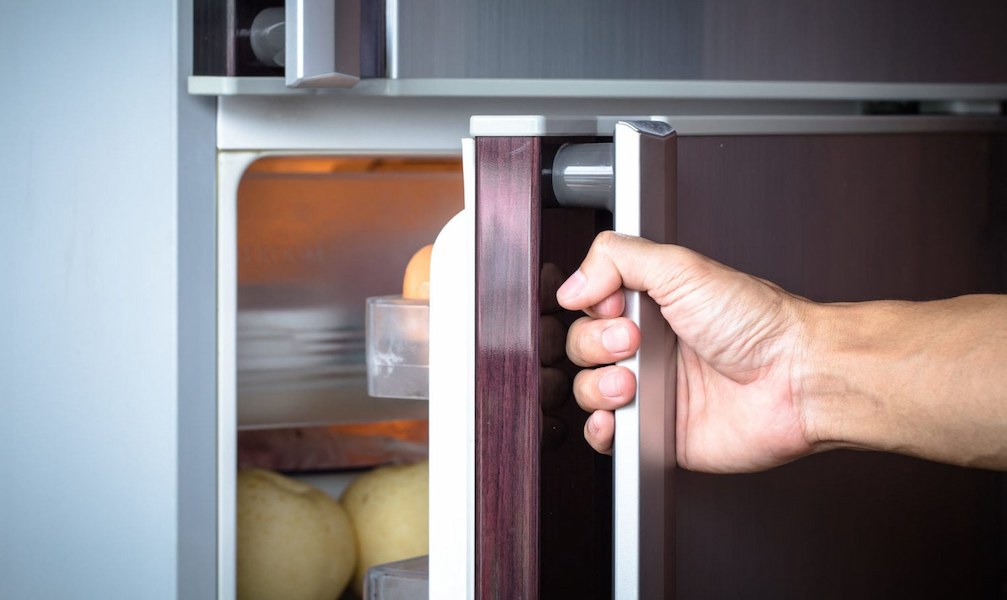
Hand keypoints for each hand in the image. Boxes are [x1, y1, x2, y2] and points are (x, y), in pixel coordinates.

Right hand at [557, 232, 815, 472]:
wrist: (797, 379)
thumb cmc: (759, 324)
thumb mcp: (682, 267)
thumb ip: (618, 258)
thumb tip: (572, 284)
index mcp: (654, 306)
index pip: (590, 305)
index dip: (591, 307)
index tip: (612, 305)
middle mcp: (650, 347)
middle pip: (582, 347)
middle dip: (596, 345)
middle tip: (635, 343)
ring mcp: (652, 392)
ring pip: (587, 390)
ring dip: (598, 386)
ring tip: (633, 382)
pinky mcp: (657, 434)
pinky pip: (608, 437)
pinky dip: (601, 429)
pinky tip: (617, 415)